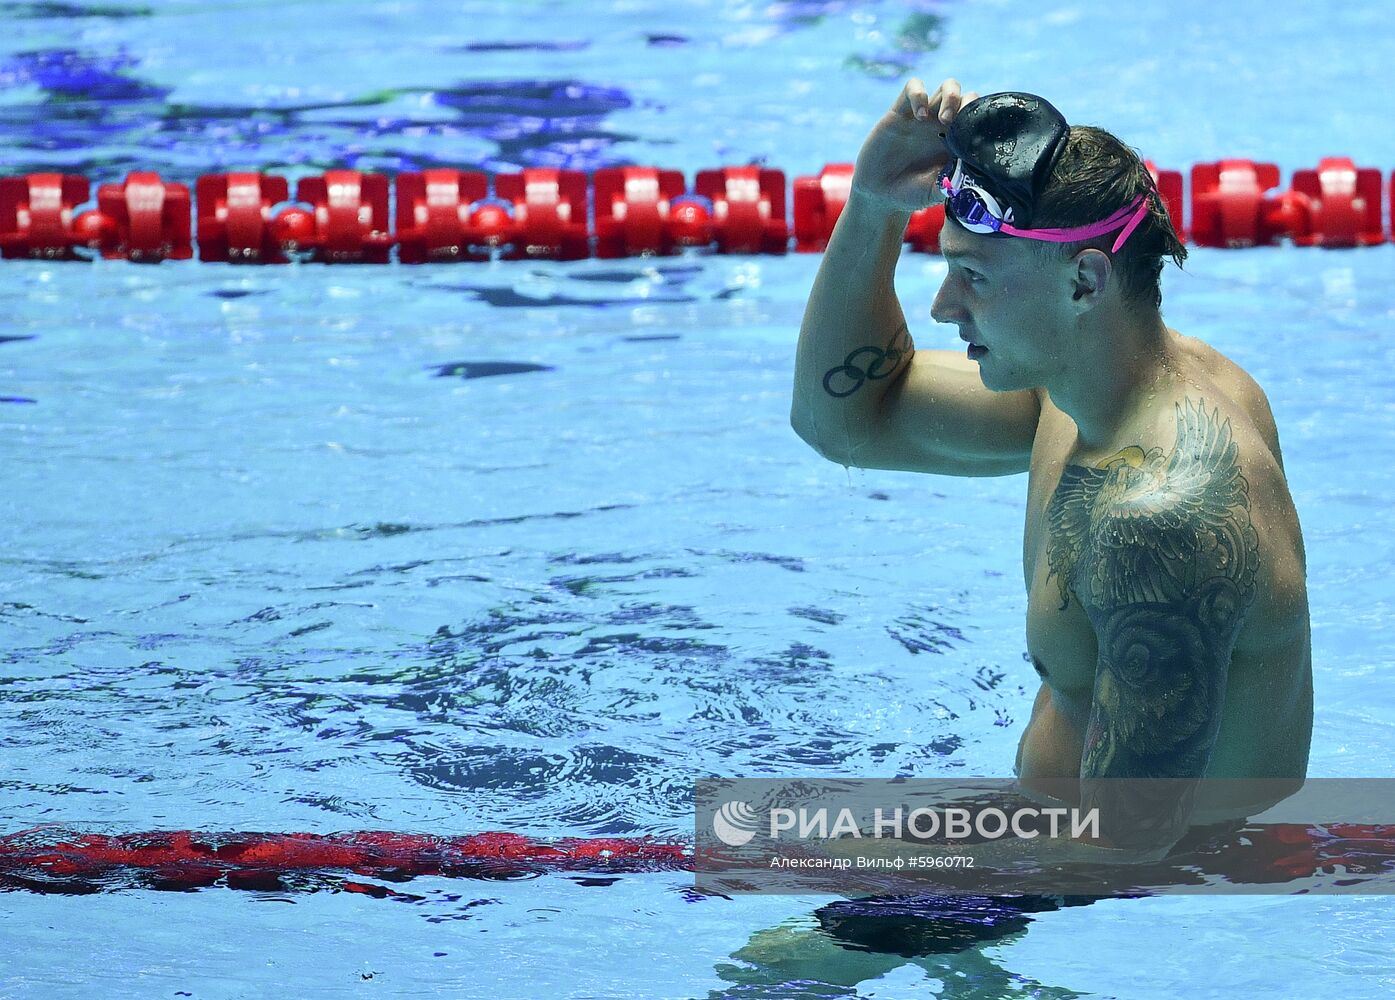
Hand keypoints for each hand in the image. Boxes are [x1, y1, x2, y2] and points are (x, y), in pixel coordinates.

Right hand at [850, 77, 979, 212]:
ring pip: (948, 86)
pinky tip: (919, 114)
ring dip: (950, 96)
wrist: (879, 195)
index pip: (978, 116)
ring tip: (941, 119)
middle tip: (953, 124)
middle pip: (967, 95)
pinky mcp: (900, 112)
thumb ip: (954, 182)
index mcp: (957, 141)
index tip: (975, 133)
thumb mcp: (937, 192)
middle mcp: (943, 125)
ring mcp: (924, 116)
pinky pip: (913, 87)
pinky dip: (919, 93)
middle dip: (966, 103)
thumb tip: (973, 175)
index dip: (981, 117)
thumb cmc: (911, 195)